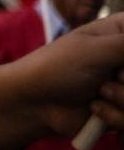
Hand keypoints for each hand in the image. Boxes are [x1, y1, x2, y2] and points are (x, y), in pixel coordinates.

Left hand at [14, 12, 123, 137]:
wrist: (35, 103)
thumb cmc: (57, 67)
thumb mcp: (98, 49)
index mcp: (123, 33)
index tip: (121, 68)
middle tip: (114, 77)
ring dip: (123, 99)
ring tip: (99, 93)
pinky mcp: (123, 111)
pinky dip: (116, 117)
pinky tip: (94, 109)